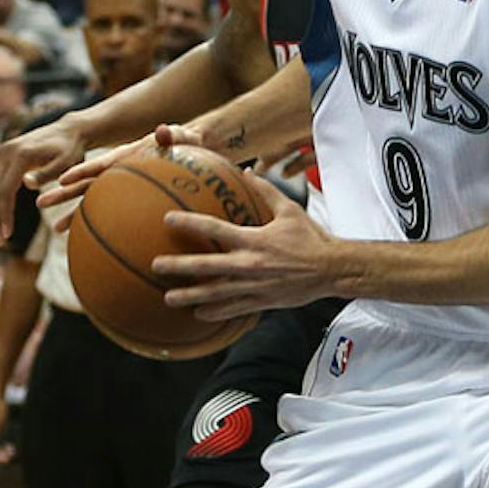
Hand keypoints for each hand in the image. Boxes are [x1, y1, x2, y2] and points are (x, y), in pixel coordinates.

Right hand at [0, 113, 93, 241]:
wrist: (70, 130)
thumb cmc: (72, 150)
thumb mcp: (67, 162)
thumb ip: (48, 173)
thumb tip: (26, 184)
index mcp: (20, 156)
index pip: (5, 190)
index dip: (4, 213)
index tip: (7, 234)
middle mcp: (5, 153)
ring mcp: (0, 153)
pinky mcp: (0, 155)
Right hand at [38, 124, 212, 218]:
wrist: (192, 151)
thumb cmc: (188, 143)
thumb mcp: (182, 138)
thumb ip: (173, 136)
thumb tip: (164, 130)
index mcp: (125, 157)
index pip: (100, 165)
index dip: (82, 170)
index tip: (64, 178)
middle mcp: (116, 172)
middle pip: (86, 184)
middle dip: (63, 193)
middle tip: (39, 202)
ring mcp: (119, 187)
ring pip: (90, 202)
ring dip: (72, 214)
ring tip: (54, 229)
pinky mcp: (126, 199)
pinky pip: (105, 213)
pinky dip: (90, 223)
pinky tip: (75, 236)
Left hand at [154, 174, 334, 318]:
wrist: (332, 270)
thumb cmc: (312, 239)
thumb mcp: (290, 210)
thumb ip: (266, 191)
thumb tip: (248, 173)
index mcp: (254, 239)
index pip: (214, 229)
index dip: (189, 223)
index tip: (168, 219)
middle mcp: (249, 264)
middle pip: (206, 266)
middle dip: (178, 266)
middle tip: (156, 266)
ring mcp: (254, 286)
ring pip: (215, 293)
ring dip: (190, 296)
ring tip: (168, 298)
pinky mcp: (262, 301)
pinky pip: (234, 308)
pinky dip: (216, 312)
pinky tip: (199, 314)